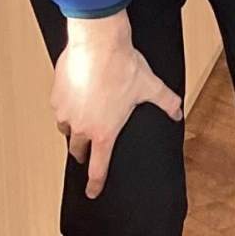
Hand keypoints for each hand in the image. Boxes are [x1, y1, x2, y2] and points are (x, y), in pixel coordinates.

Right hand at [52, 11, 182, 197]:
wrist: (98, 43)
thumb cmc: (122, 66)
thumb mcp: (150, 86)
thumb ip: (166, 102)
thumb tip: (178, 111)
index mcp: (104, 132)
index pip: (98, 167)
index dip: (96, 183)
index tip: (92, 192)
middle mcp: (82, 127)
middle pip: (77, 151)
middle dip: (83, 152)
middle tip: (89, 148)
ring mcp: (66, 112)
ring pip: (66, 129)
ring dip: (74, 129)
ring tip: (84, 118)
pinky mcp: (56, 96)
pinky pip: (59, 109)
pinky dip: (67, 107)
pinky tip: (76, 96)